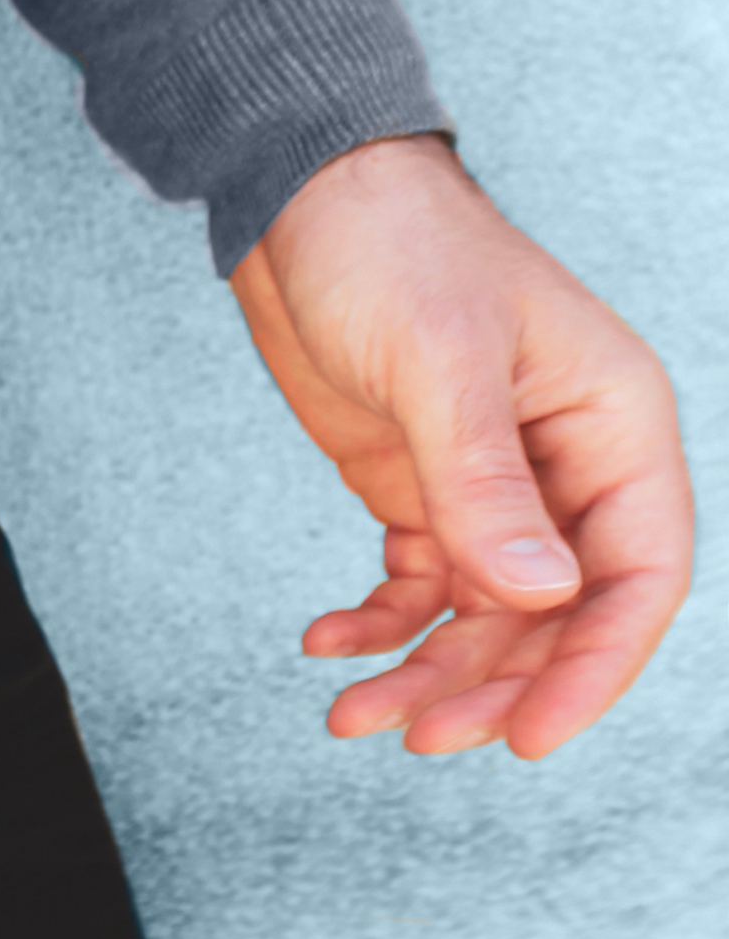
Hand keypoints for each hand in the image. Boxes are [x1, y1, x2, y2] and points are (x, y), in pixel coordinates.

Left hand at [231, 135, 690, 759]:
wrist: (300, 198)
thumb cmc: (391, 246)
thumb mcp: (438, 360)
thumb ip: (484, 480)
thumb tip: (538, 600)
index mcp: (612, 424)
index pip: (637, 576)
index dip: (594, 669)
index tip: (528, 741)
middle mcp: (563, 464)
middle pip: (552, 616)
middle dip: (489, 685)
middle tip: (413, 736)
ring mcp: (488, 480)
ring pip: (480, 613)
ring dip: (425, 669)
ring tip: (350, 715)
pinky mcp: (418, 484)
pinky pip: (416, 580)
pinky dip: (378, 621)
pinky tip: (327, 642)